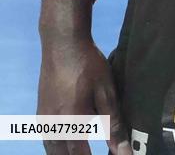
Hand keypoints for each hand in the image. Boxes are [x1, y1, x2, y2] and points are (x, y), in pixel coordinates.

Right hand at [38, 37, 131, 154]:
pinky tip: (69, 142)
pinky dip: (58, 146)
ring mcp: (44, 120)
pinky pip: (48, 140)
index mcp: (70, 124)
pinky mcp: (41, 112)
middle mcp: (53, 127)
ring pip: (52, 150)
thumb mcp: (106, 92)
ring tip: (83, 150)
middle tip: (92, 152)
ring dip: (67, 153)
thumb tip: (121, 151)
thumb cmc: (88, 65)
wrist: (63, 42)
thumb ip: (113, 124)